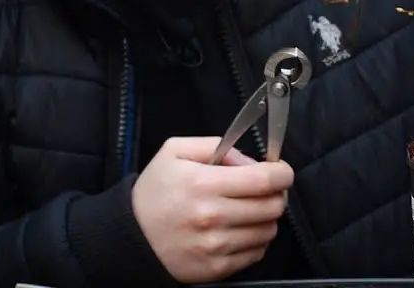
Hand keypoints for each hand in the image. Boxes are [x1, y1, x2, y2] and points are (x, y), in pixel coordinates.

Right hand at [132, 136, 293, 282]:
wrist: (131, 238)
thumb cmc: (154, 194)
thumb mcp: (174, 152)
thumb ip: (215, 145)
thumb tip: (248, 160)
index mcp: (203, 184)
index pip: (265, 180)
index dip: (282, 173)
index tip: (280, 171)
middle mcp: (212, 216)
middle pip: (273, 205)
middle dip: (276, 193)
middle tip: (264, 189)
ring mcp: (216, 245)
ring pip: (268, 230)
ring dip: (265, 217)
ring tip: (247, 210)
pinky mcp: (217, 268)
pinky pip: (257, 253)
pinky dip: (255, 239)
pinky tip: (238, 230)